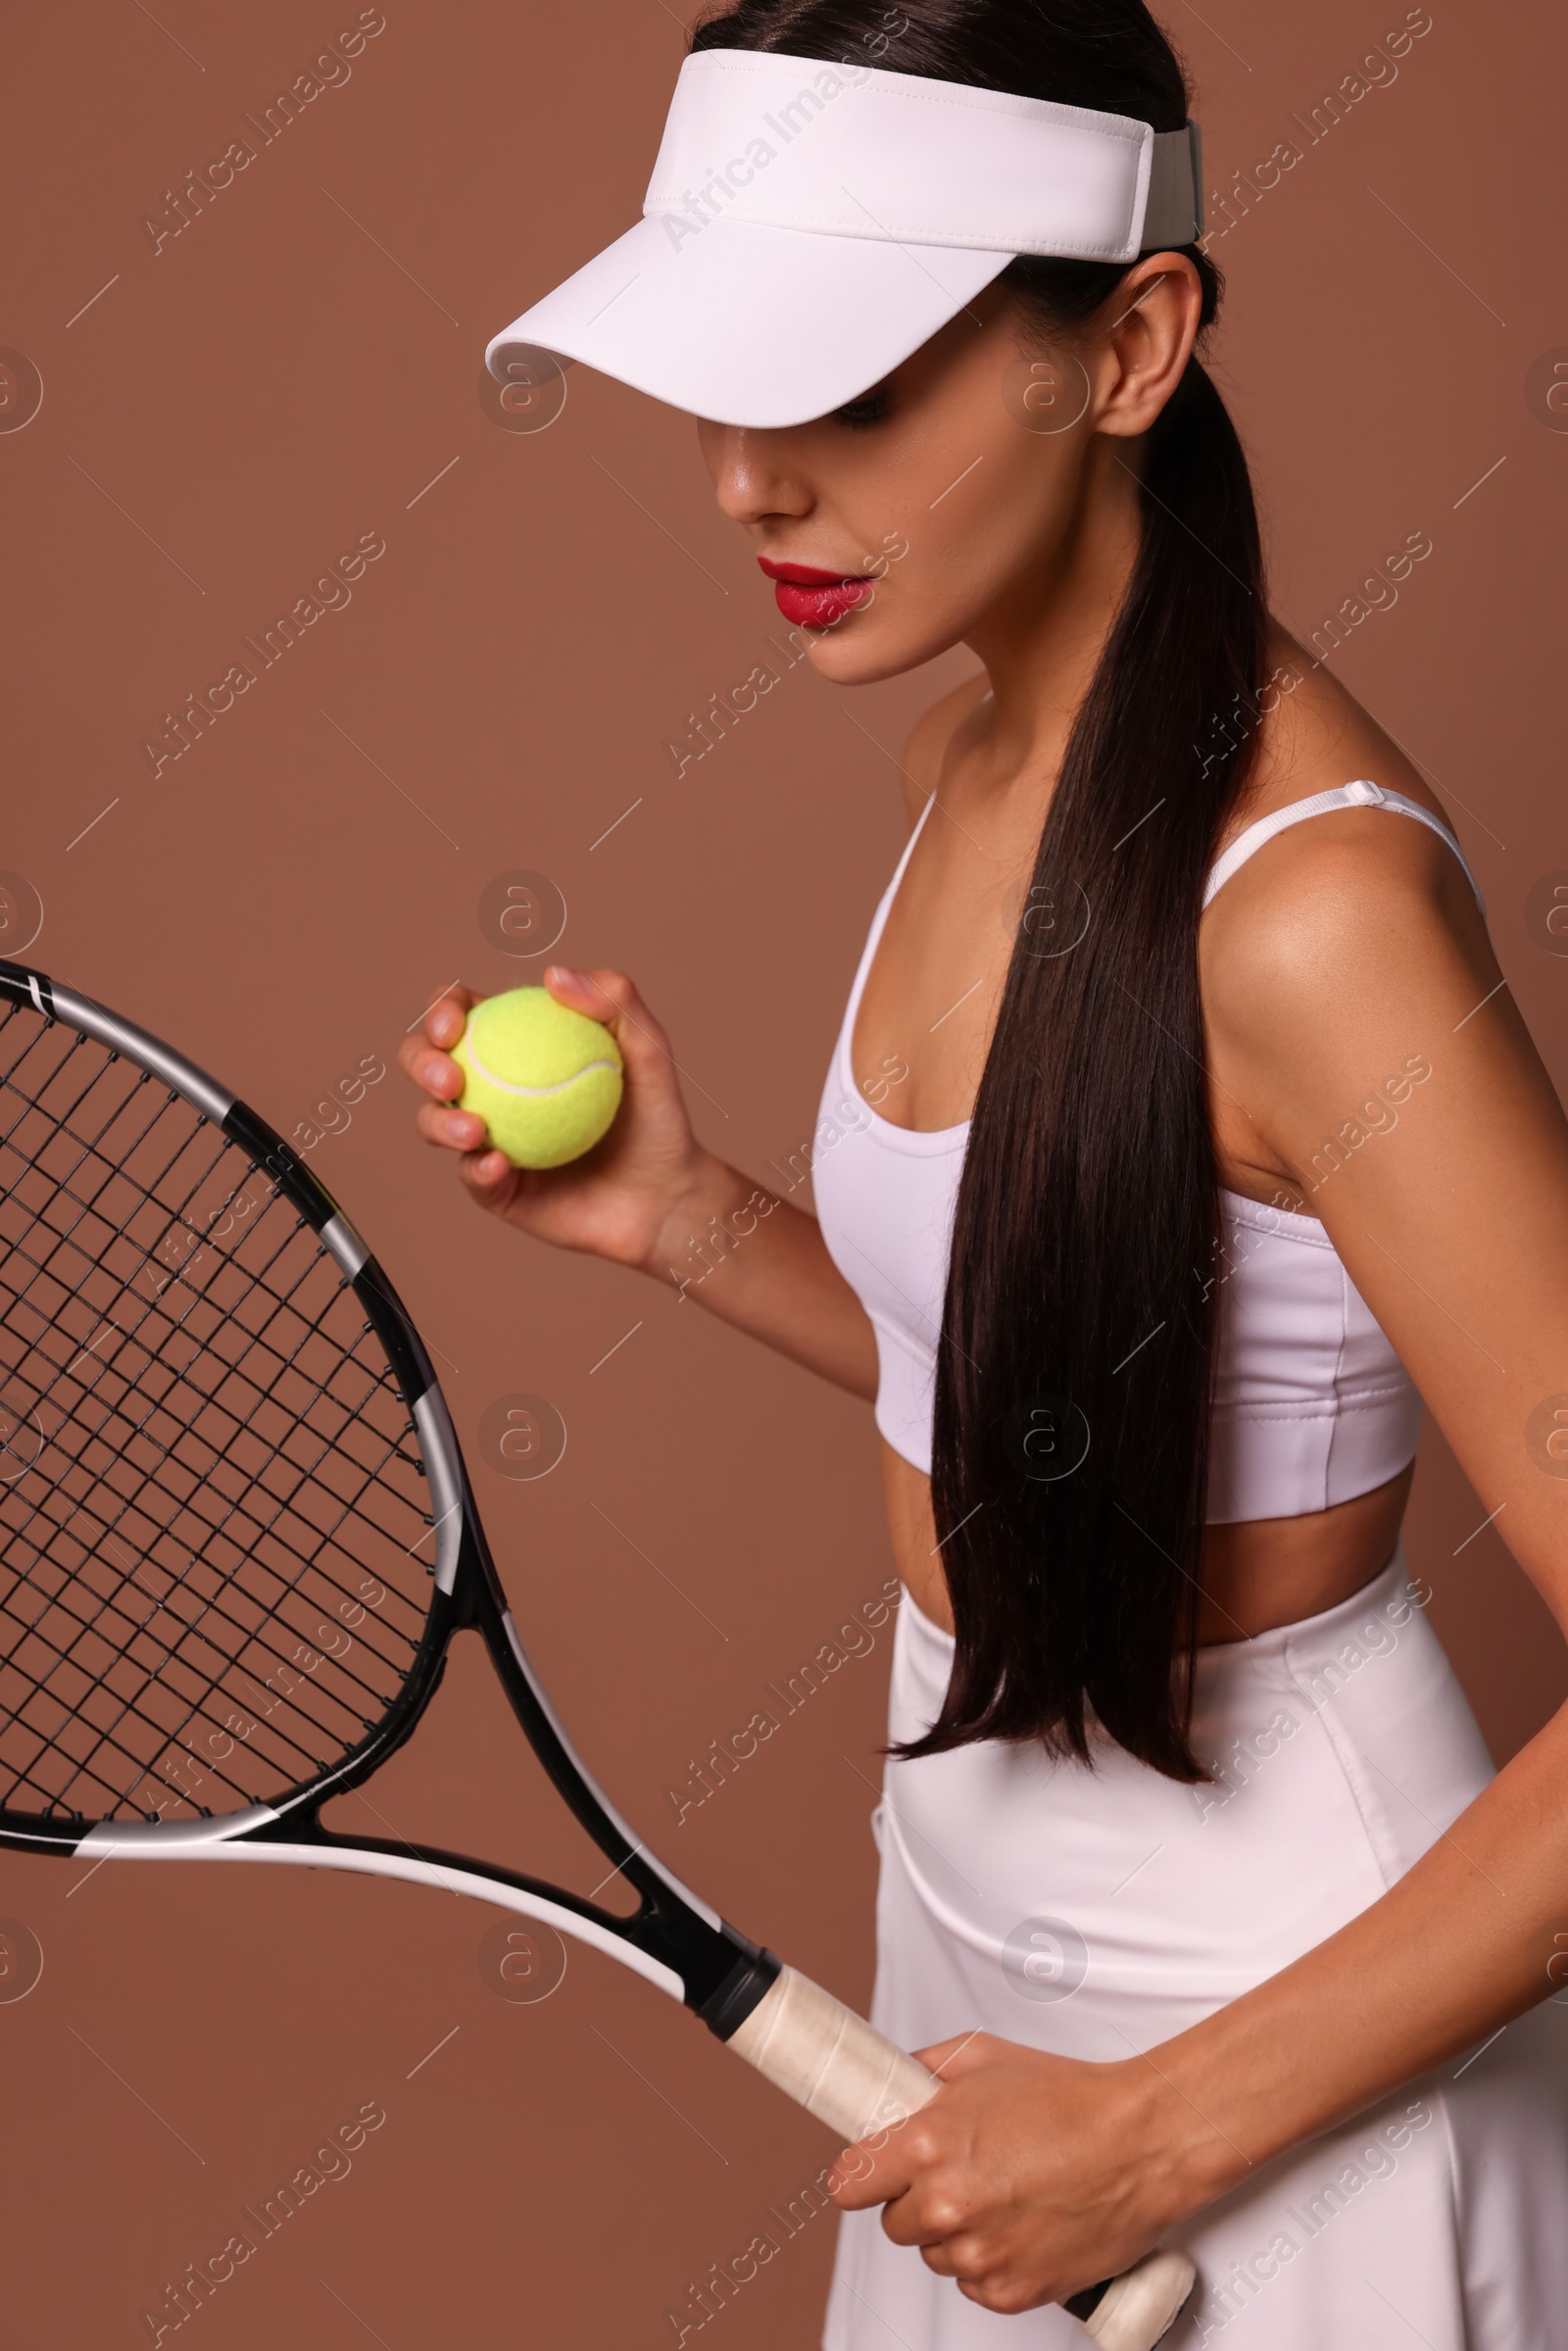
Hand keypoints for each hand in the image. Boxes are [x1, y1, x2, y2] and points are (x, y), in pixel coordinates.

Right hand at [398, 966, 711, 1271]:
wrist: (667, 1196)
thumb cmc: (658, 1117)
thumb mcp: (649, 1050)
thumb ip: (613, 1000)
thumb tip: (552, 975)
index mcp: (517, 1045)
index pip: (464, 1014)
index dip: (442, 1010)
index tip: (455, 1025)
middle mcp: (493, 1089)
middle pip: (428, 1063)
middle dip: (420, 1062)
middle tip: (450, 1079)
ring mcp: (487, 1139)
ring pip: (432, 1122)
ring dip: (438, 1121)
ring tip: (474, 1130)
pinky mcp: (494, 1188)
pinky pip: (471, 1177)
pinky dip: (477, 1170)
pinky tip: (497, 1165)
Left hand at [826, 2032, 1214, 2315]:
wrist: (1142, 2144)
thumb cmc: (1073, 2100)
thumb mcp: (985, 2056)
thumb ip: (927, 2068)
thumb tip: (898, 2078)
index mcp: (927, 2146)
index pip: (848, 2184)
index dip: (863, 2175)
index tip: (872, 2174)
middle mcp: (946, 2206)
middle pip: (894, 2224)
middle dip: (918, 2200)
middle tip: (961, 2173)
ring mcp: (979, 2255)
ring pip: (936, 2256)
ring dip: (956, 2233)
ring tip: (1002, 2195)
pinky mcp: (1012, 2292)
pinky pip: (976, 2285)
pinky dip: (992, 2263)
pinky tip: (1020, 2225)